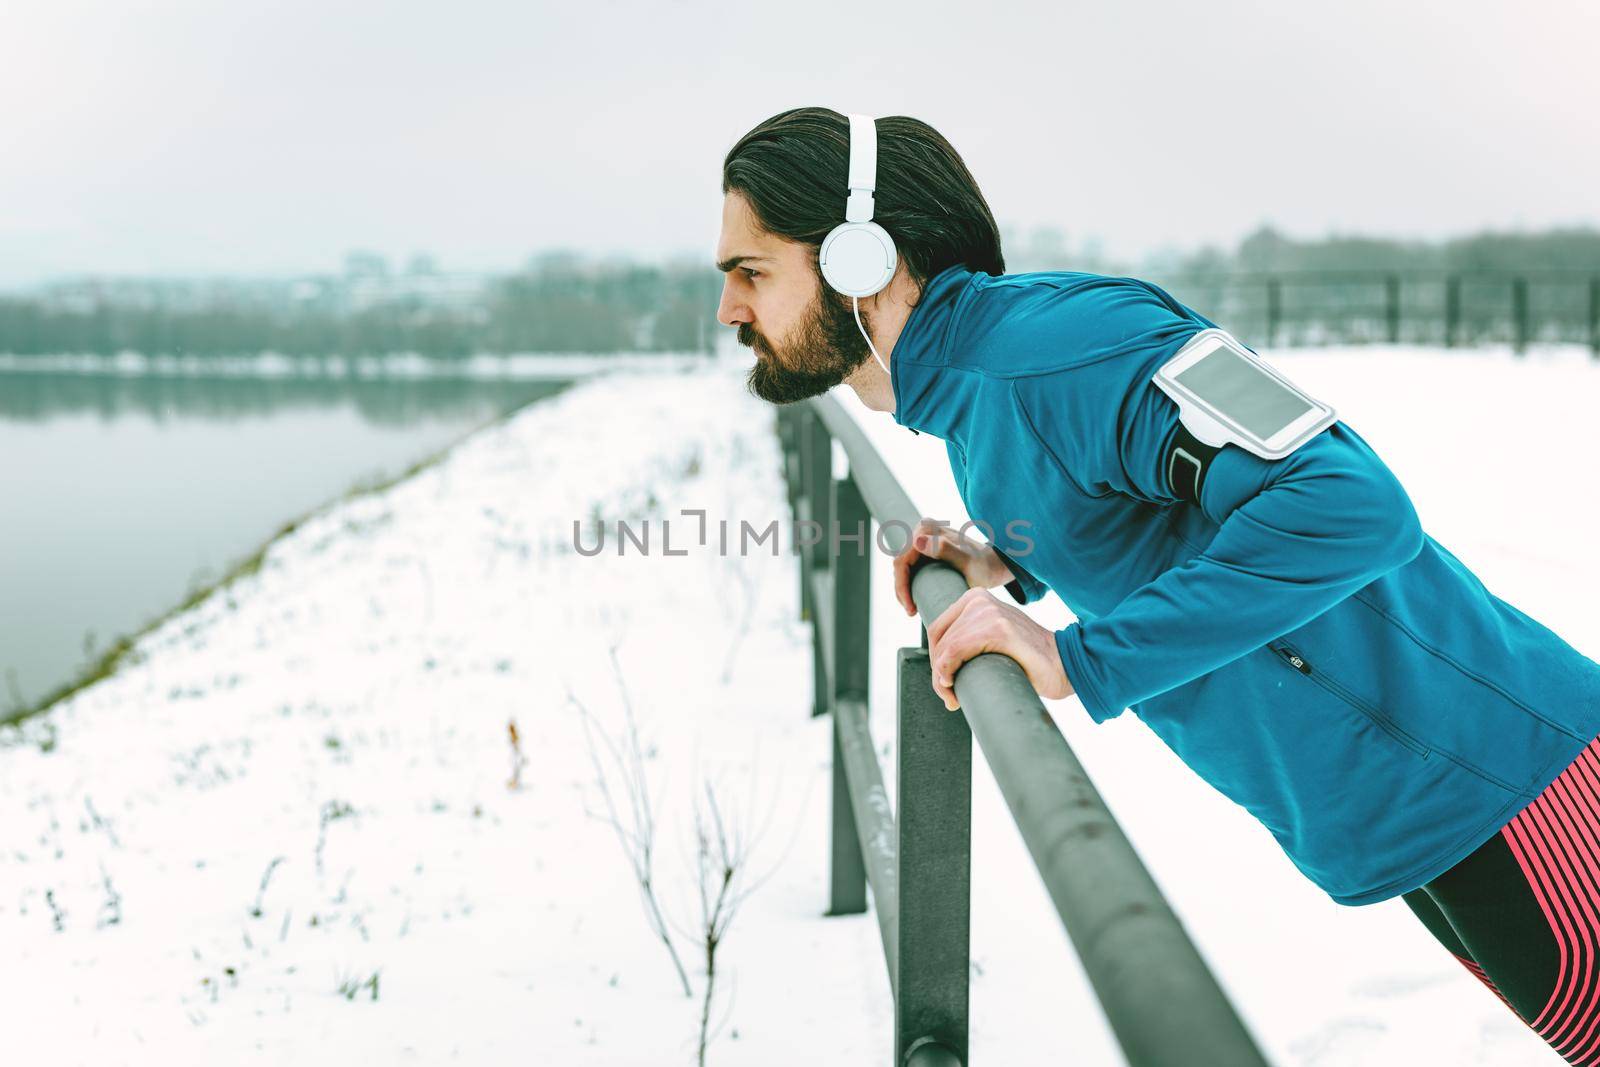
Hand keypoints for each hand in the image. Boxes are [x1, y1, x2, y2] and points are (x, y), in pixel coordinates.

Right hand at [892, 519, 1013, 617]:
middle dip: (902, 590)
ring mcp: (924, 538)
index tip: (911, 609)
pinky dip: (909, 583)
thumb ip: (944, 549)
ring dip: (904, 588)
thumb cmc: (982, 565)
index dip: (901, 587)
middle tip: (912, 611)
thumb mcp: (966, 561)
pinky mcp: (926, 547)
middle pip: (900, 564)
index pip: (901, 561)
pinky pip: (910, 567)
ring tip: (913, 609)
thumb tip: (917, 541)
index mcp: (926, 530)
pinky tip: (915, 599)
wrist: (992, 565)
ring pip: (903, 567)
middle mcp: (922, 530)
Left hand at [925, 588, 1074, 710]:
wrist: (1064, 664)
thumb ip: (968, 638)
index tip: (945, 682)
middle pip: (939, 640)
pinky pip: (955, 652)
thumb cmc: (1027, 659)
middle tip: (948, 696)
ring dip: (941, 680)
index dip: (935, 660)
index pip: (938, 630)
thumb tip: (936, 664)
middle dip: (938, 673)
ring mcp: (989, 612)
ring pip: (944, 649)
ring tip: (952, 698)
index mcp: (975, 598)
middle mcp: (979, 599)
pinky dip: (947, 672)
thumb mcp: (992, 637)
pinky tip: (954, 687)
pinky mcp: (997, 629)